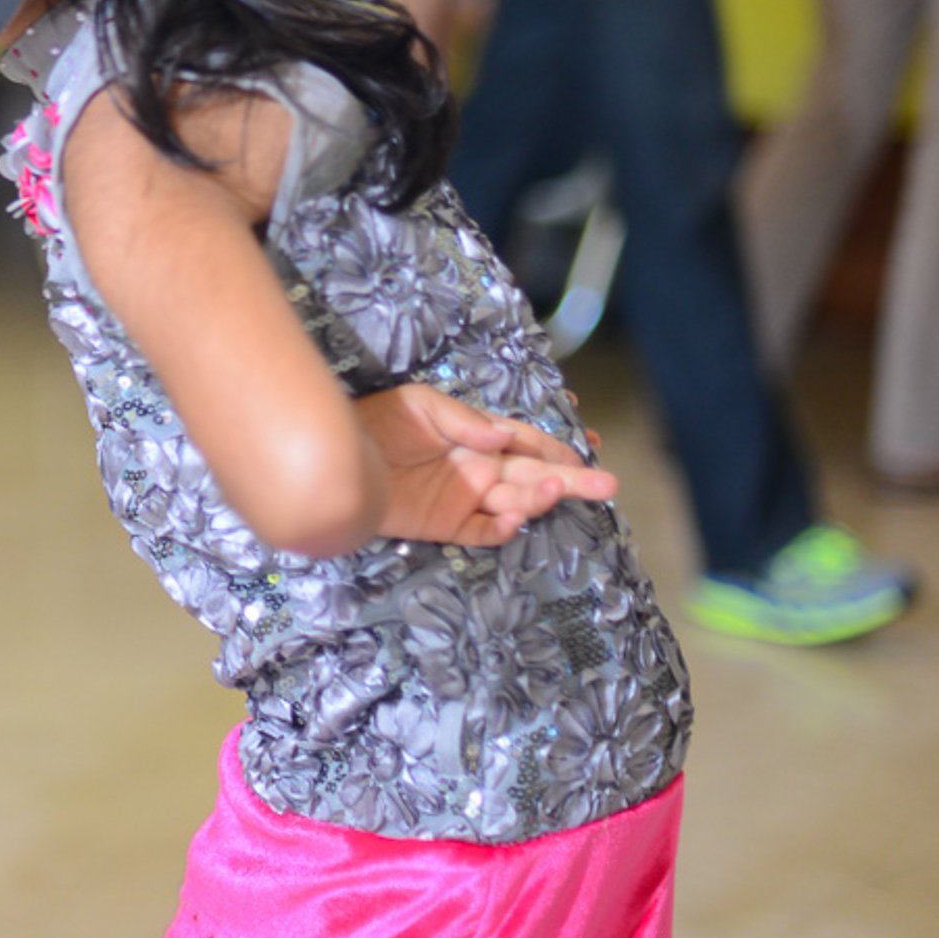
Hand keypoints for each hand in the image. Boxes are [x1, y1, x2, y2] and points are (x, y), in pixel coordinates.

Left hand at [355, 384, 616, 547]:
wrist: (332, 461)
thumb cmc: (375, 423)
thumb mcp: (419, 406)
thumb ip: (463, 421)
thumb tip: (501, 436)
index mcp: (475, 436)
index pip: (526, 441)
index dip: (558, 447)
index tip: (591, 449)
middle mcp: (477, 468)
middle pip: (532, 475)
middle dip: (570, 479)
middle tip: (606, 485)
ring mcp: (464, 498)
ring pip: (514, 502)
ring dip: (537, 498)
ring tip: (555, 491)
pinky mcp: (445, 525)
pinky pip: (482, 531)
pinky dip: (500, 528)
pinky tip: (513, 519)